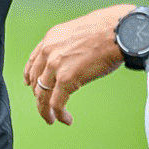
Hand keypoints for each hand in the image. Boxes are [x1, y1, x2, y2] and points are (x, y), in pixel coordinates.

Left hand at [22, 4, 134, 125]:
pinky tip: (65, 119)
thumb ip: (71, 44)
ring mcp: (55, 66)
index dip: (30, 76)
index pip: (34, 60)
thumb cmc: (108, 29)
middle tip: (45, 106)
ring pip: (42, 95)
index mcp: (52, 38)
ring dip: (45, 110)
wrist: (118, 31)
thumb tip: (77, 55)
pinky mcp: (66, 79)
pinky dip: (59, 114)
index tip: (30, 84)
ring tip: (52, 119)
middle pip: (36, 80)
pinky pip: (56, 103)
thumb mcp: (80, 32)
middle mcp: (49, 51)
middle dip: (39, 96)